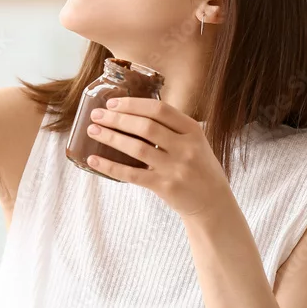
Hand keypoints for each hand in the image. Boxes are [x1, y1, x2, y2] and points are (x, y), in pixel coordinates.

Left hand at [85, 97, 230, 218]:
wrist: (213, 204)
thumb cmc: (199, 169)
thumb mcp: (195, 142)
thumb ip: (172, 128)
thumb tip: (132, 112)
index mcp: (192, 130)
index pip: (160, 109)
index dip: (133, 104)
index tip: (113, 103)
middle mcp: (186, 147)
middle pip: (146, 126)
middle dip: (117, 118)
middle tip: (97, 115)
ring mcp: (175, 168)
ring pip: (137, 148)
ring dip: (111, 137)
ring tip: (93, 131)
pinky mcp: (165, 187)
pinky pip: (131, 174)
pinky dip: (110, 166)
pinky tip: (94, 160)